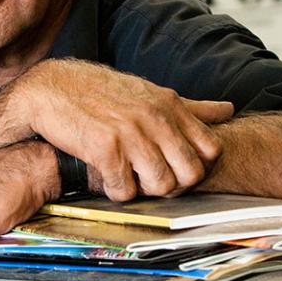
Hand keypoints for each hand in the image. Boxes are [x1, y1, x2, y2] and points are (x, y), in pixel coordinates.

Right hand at [11, 60, 233, 200]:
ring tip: (127, 177)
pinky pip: (125, 190)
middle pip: (189, 174)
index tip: (176, 168)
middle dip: (173, 185)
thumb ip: (192, 108)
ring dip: (144, 190)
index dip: (197, 167)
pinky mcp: (105, 148)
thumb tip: (229, 110)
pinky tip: (107, 177)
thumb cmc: (103, 93)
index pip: (210, 150)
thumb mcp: (152, 93)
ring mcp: (131, 133)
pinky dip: (116, 191)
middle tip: (151, 179)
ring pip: (161, 186)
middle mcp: (155, 118)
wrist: (52, 89)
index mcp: (170, 105)